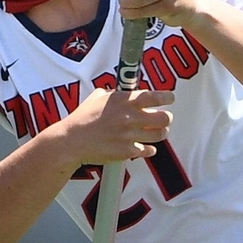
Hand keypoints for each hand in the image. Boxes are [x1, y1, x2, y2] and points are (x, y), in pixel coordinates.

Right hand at [59, 86, 173, 163]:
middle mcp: (130, 117)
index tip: (170, 98)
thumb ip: (113, 94)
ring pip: (160, 134)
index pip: (155, 96)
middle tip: (164, 118)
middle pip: (165, 117)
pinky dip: (148, 149)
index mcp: (124, 101)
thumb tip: (120, 91)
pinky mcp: (127, 151)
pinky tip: (144, 146)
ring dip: (160, 133)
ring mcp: (130, 135)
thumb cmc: (82, 118)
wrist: (72, 141)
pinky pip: (148, 150)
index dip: (167, 97)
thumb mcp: (97, 97)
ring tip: (156, 132)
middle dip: (167, 118)